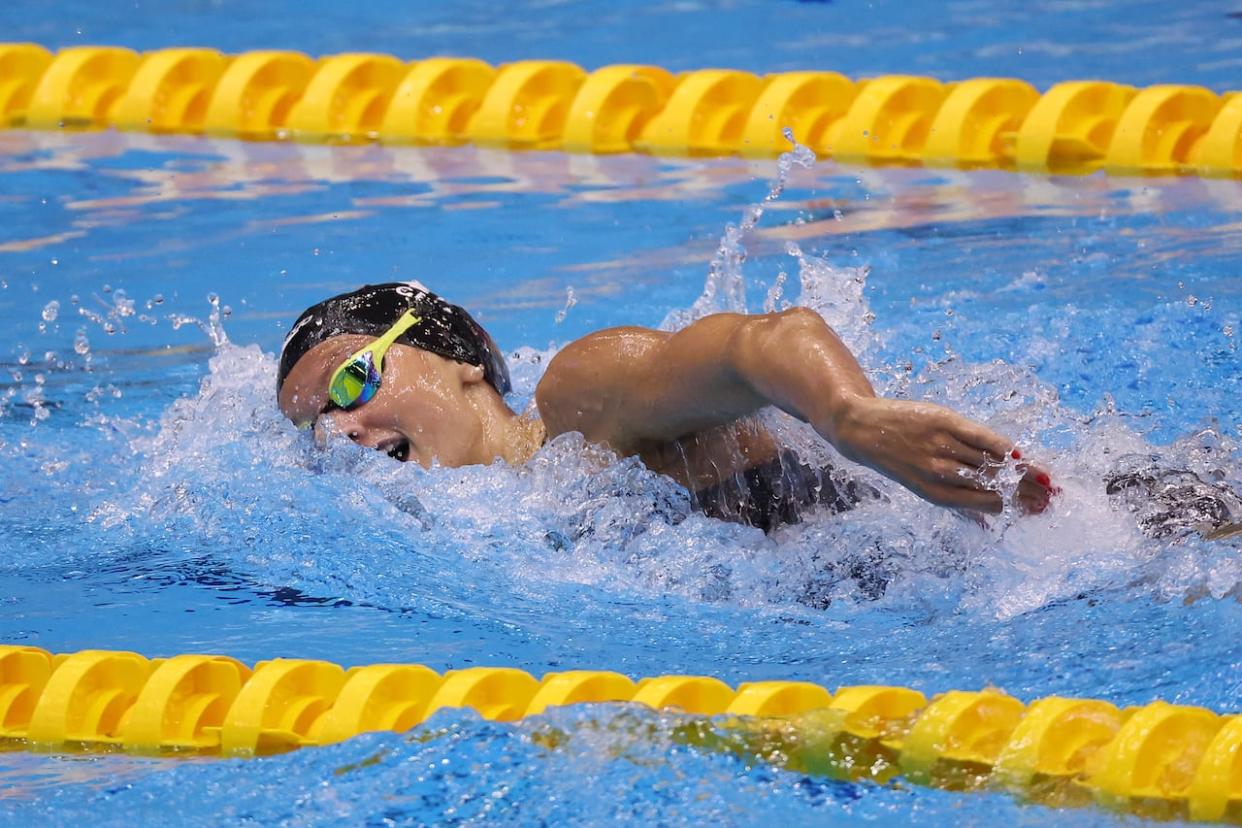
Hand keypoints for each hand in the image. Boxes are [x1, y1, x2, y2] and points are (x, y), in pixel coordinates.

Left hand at [825, 396, 1053, 514]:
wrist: (864, 430)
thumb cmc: (900, 459)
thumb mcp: (925, 487)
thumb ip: (959, 504)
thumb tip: (990, 525)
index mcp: (938, 495)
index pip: (989, 502)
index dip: (1018, 506)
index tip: (1041, 508)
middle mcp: (942, 474)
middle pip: (995, 485)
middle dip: (1027, 493)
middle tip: (1053, 497)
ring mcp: (943, 447)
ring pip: (992, 463)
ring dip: (1023, 472)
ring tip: (1045, 479)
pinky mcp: (943, 423)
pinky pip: (981, 437)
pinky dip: (1003, 446)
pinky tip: (1021, 455)